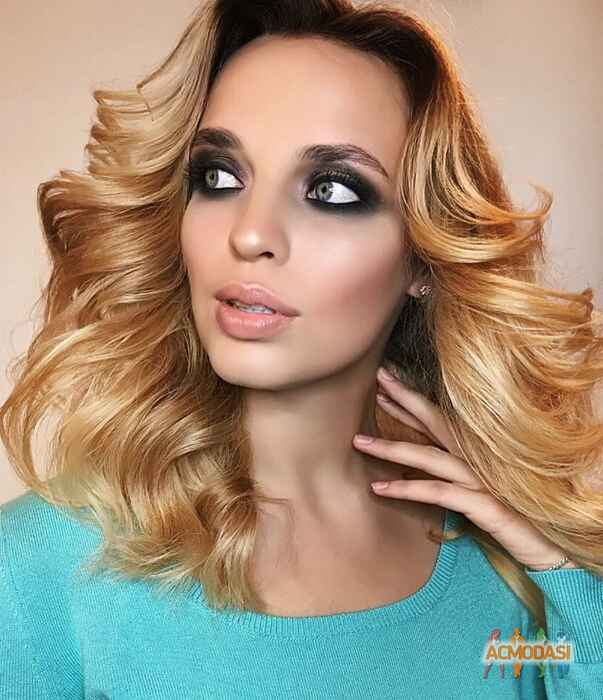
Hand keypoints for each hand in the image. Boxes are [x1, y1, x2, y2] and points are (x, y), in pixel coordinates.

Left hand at [353, 366, 578, 570]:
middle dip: (404, 401)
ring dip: (392, 448)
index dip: (412, 400)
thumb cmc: (514, 516)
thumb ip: (455, 471)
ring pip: (429, 457)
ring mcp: (482, 480)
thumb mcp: (482, 488)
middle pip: (436, 424)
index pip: (440, 419)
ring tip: (359, 442)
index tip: (386, 383)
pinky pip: (438, 493)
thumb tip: (418, 459)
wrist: (552, 549)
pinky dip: (407, 488)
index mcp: (478, 451)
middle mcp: (479, 459)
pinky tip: (380, 487)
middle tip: (377, 380)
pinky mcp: (485, 505)